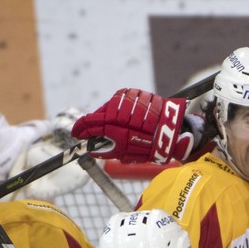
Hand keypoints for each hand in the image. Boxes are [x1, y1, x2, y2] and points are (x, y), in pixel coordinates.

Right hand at [71, 88, 193, 163]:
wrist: (172, 133)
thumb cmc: (149, 146)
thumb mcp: (125, 155)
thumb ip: (106, 150)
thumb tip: (91, 149)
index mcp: (114, 125)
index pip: (90, 123)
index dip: (81, 129)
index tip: (76, 134)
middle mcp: (119, 108)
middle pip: (99, 114)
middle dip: (96, 124)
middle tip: (98, 133)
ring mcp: (129, 99)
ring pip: (111, 106)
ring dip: (111, 116)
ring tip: (119, 127)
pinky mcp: (138, 93)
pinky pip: (124, 100)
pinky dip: (123, 109)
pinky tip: (129, 118)